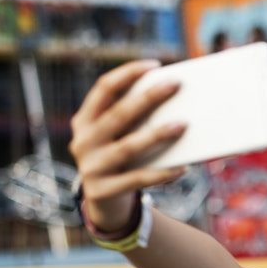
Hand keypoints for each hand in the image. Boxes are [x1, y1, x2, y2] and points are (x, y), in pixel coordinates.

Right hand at [69, 60, 186, 231]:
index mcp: (85, 120)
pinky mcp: (102, 191)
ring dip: (157, 134)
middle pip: (118, 114)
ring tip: (183, 125)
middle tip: (176, 84)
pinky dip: (162, 173)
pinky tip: (183, 168)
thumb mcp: (120, 137)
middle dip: (148, 97)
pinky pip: (138, 179)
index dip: (127, 74)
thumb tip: (182, 104)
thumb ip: (136, 121)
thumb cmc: (122, 159)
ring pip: (128, 147)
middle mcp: (83, 141)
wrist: (104, 202)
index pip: (103, 89)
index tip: (154, 65)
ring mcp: (90, 167)